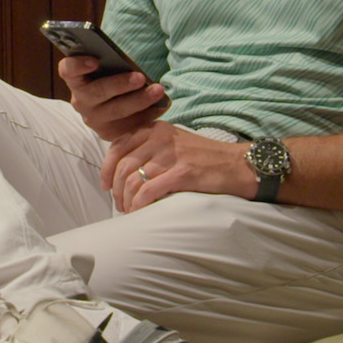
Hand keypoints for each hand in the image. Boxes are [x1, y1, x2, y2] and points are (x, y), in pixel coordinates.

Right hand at [60, 55, 168, 140]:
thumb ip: (111, 63)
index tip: (95, 61)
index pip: (67, 70)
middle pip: (97, 92)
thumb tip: (130, 64)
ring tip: (158, 90)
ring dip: (139, 100)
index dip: (78, 65)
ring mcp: (94, 119)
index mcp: (75, 79)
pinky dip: (147, 115)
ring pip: (116, 110)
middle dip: (120, 84)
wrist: (116, 105)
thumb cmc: (113, 76)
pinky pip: (128, 126)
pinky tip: (162, 105)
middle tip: (140, 77)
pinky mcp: (109, 134)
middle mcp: (81, 100)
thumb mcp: (108, 68)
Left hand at [101, 122, 255, 211]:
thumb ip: (150, 148)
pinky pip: (148, 191)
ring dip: (126, 200)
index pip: (118, 146)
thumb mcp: (174, 143)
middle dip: (116, 189)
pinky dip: (139, 205)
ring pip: (132, 180)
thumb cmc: (205, 158)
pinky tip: (140, 212)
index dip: (106, 168)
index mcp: (156, 129)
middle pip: (122, 166)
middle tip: (119, 204)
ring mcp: (171, 155)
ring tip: (129, 211)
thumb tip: (123, 170)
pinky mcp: (181, 173)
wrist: (237, 165)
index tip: (105, 185)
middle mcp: (160, 138)